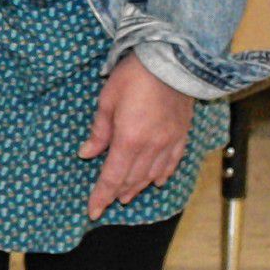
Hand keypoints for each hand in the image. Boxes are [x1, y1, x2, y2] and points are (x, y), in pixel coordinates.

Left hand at [79, 56, 194, 218]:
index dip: (101, 196)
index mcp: (129, 139)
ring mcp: (169, 142)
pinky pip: (172, 162)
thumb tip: (87, 153)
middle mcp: (151, 146)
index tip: (93, 211)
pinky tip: (156, 181)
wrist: (172, 58)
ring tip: (127, 195)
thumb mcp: (107, 100)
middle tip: (107, 202)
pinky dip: (162, 175)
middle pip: (132, 179)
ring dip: (138, 187)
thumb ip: (99, 131)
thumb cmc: (134, 75)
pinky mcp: (182, 134)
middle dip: (118, 193)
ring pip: (152, 175)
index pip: (112, 177)